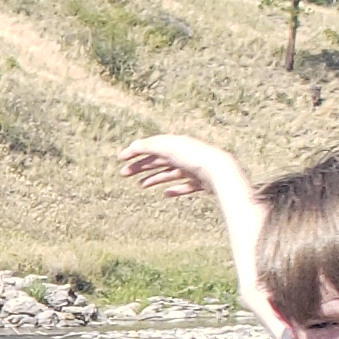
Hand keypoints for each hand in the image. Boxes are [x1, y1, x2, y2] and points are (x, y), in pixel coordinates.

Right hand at [117, 134, 240, 202]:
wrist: (218, 171)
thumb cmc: (192, 157)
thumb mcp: (167, 149)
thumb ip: (149, 146)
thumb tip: (132, 145)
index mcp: (176, 144)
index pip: (151, 146)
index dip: (135, 151)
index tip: (120, 159)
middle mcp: (184, 154)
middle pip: (158, 160)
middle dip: (140, 166)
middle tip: (123, 174)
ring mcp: (192, 168)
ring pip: (169, 173)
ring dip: (154, 178)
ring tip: (141, 185)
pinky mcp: (200, 182)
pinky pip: (184, 186)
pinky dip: (174, 189)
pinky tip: (166, 194)